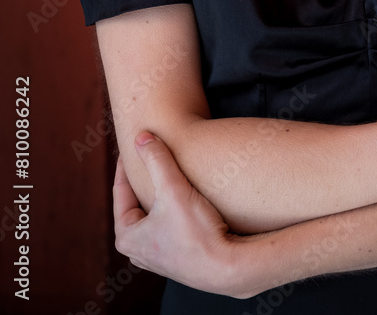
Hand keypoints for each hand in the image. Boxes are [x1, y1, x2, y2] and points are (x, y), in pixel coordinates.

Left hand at [113, 131, 249, 297]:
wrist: (228, 267)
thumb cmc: (197, 232)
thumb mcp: (174, 190)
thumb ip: (157, 160)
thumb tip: (141, 137)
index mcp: (127, 237)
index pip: (121, 191)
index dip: (126, 164)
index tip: (134, 143)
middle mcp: (138, 251)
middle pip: (135, 204)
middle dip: (142, 180)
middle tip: (148, 156)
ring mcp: (157, 256)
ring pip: (152, 216)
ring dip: (158, 195)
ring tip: (166, 175)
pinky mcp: (177, 257)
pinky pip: (166, 225)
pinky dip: (170, 209)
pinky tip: (183, 198)